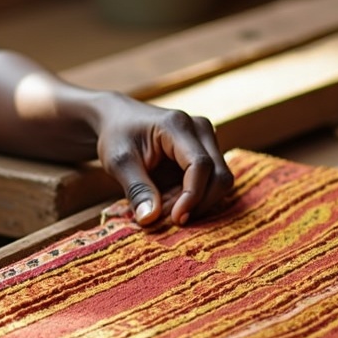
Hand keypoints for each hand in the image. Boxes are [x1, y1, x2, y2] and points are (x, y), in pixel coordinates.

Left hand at [92, 95, 234, 228]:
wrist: (119, 118)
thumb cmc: (117, 135)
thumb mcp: (119, 162)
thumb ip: (136, 189)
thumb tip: (150, 219)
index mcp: (177, 125)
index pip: (200, 164)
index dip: (192, 196)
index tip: (175, 219)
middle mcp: (200, 129)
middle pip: (219, 175)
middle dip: (197, 203)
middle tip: (168, 218)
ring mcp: (207, 140)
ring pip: (219, 182)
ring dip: (196, 203)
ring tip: (164, 206)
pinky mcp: (207, 153)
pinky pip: (211, 183)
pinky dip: (194, 199)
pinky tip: (169, 199)